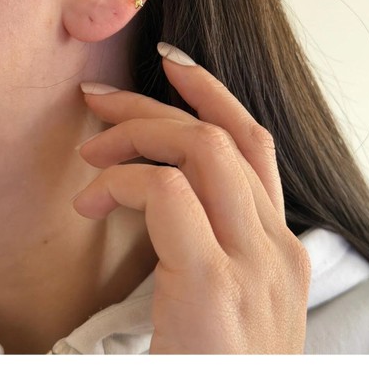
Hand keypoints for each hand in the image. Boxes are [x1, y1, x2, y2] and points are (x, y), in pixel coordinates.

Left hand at [73, 45, 310, 353]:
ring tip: (89, 151)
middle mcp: (276, 250)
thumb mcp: (227, 303)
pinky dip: (125, 181)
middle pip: (222, 136)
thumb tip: (161, 190)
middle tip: (100, 99)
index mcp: (279, 250)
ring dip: (135, 133)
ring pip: (201, 150)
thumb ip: (212, 244)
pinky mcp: (214, 289)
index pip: (254, 144)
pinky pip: (166, 194)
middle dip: (155, 105)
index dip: (214, 94)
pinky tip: (95, 200)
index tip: (172, 65)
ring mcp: (253, 267)